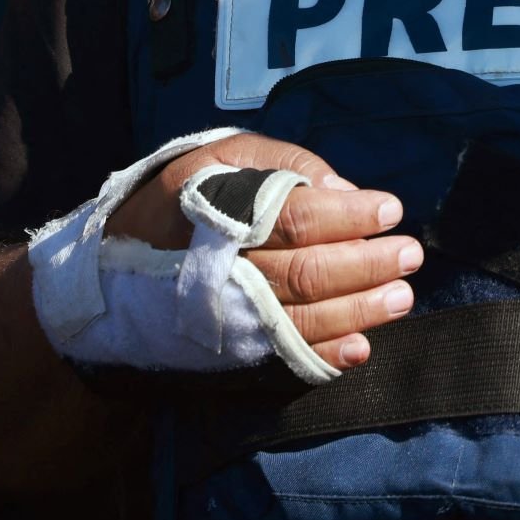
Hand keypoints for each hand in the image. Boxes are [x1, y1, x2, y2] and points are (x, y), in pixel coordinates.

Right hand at [106, 132, 422, 370]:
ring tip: (401, 297)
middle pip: (307, 272)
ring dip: (360, 310)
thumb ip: (279, 164)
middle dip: (367, 264)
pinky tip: (361, 346)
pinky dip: (325, 357)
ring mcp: (225, 319)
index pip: (297, 217)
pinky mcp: (228, 355)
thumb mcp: (216, 158)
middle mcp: (222, 270)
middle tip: (411, 255)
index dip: (349, 216)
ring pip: (303, 319)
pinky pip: (284, 360)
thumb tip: (340, 190)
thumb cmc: (177, 205)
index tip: (390, 210)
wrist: (108, 279)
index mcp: (219, 214)